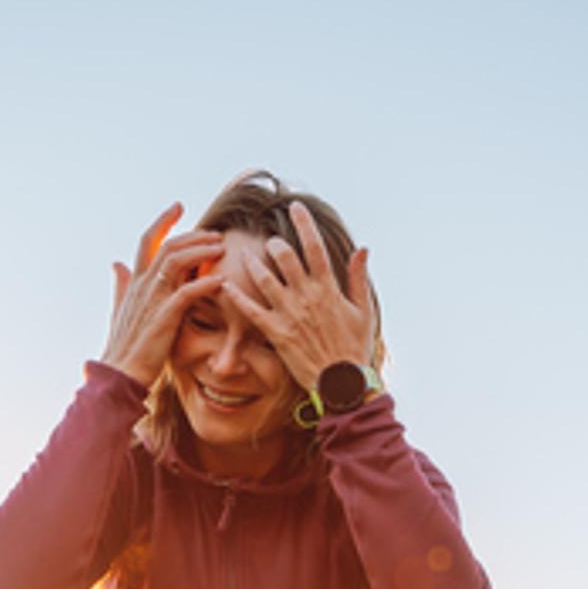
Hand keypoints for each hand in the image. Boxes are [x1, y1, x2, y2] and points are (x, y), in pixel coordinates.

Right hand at [98, 203, 223, 382]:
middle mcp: (143, 285)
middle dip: (193, 234)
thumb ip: (122, 285)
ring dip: (202, 251)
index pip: (148, 240)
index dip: (163, 221)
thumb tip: (116, 264)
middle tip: (215, 233)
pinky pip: (187, 292)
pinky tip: (221, 280)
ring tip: (222, 248)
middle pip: (168, 245)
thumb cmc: (125, 346)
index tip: (178, 206)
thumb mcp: (121, 309)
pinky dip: (205, 283)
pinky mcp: (164, 317)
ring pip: (176, 260)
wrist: (119, 374)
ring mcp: (152, 299)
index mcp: (135, 282)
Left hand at [220, 200, 376, 387]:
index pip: (314, 247)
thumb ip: (358, 277)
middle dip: (273, 243)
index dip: (304, 223)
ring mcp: (289, 314)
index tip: (296, 206)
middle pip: (284, 257)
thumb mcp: (364, 309)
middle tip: (268, 239)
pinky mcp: (276, 332)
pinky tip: (224, 284)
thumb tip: (362, 248)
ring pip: (264, 279)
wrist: (343, 382)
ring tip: (244, 254)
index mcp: (329, 288)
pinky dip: (236, 296)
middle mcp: (307, 296)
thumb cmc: (355, 347)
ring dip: (252, 262)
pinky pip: (251, 311)